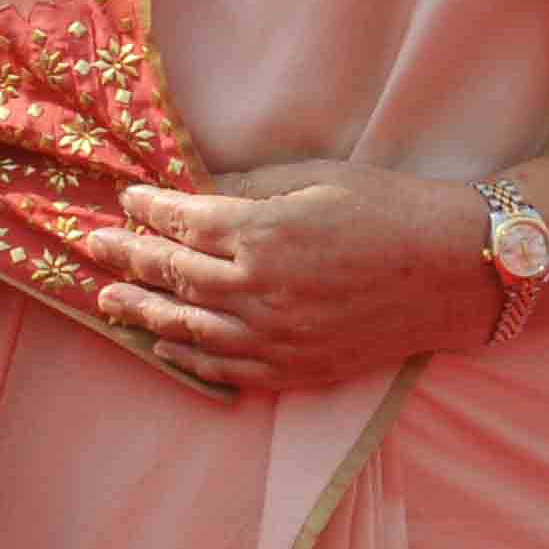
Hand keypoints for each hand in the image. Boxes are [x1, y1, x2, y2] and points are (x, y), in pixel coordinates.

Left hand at [92, 159, 490, 395]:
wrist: (454, 270)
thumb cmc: (391, 210)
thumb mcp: (318, 179)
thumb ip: (250, 190)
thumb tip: (196, 191)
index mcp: (266, 233)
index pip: (184, 222)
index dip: (148, 210)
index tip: (126, 200)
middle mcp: (262, 290)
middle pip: (173, 275)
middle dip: (128, 256)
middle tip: (93, 245)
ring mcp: (278, 337)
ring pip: (189, 327)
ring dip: (143, 311)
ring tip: (109, 297)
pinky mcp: (298, 369)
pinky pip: (227, 368)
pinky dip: (188, 357)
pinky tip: (164, 344)